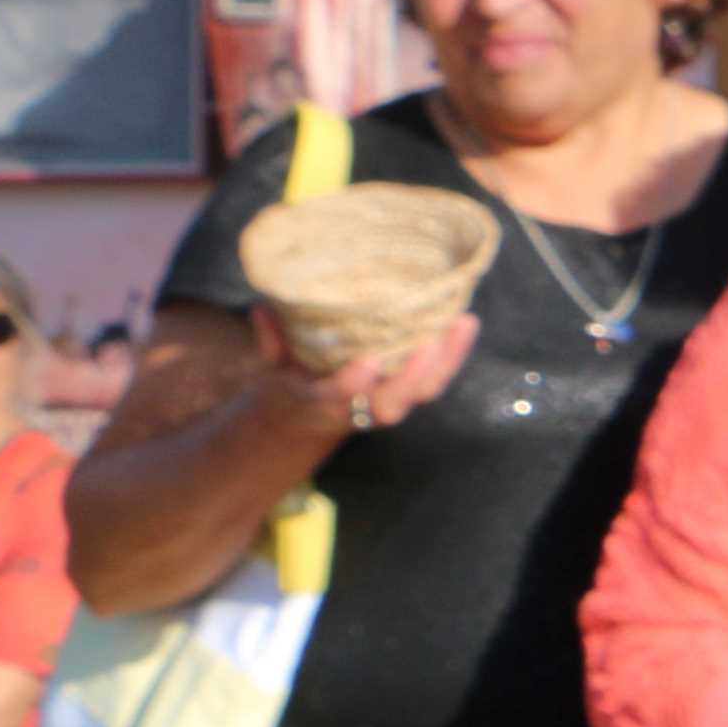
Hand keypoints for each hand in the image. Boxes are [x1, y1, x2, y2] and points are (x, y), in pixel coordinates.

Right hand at [255, 300, 476, 436]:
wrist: (309, 417)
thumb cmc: (293, 383)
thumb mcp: (272, 367)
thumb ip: (270, 340)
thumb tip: (262, 308)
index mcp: (321, 403)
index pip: (336, 398)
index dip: (352, 384)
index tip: (366, 362)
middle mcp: (360, 408)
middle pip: (392, 403)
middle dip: (412, 377)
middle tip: (429, 343)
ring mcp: (389, 401)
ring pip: (423, 391)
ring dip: (445, 361)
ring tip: (463, 323)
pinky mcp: (409, 391)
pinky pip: (436, 378)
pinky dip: (452, 354)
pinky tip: (465, 322)